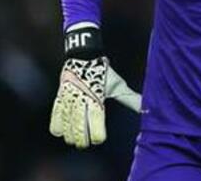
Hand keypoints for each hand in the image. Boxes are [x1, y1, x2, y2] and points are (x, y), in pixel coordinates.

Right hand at [49, 26, 141, 147]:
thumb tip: (145, 108)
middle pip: (79, 125)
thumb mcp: (117, 85)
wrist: (83, 55)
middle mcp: (82, 99)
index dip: (96, 132)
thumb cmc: (103, 72)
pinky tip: (60, 132)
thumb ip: (130, 99)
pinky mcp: (60, 95)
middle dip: (81, 138)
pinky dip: (56, 124)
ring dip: (69, 134)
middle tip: (85, 144)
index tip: (99, 140)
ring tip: (73, 141)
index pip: (96, 119)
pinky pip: (56, 112)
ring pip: (66, 121)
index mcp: (97, 97)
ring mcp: (69, 97)